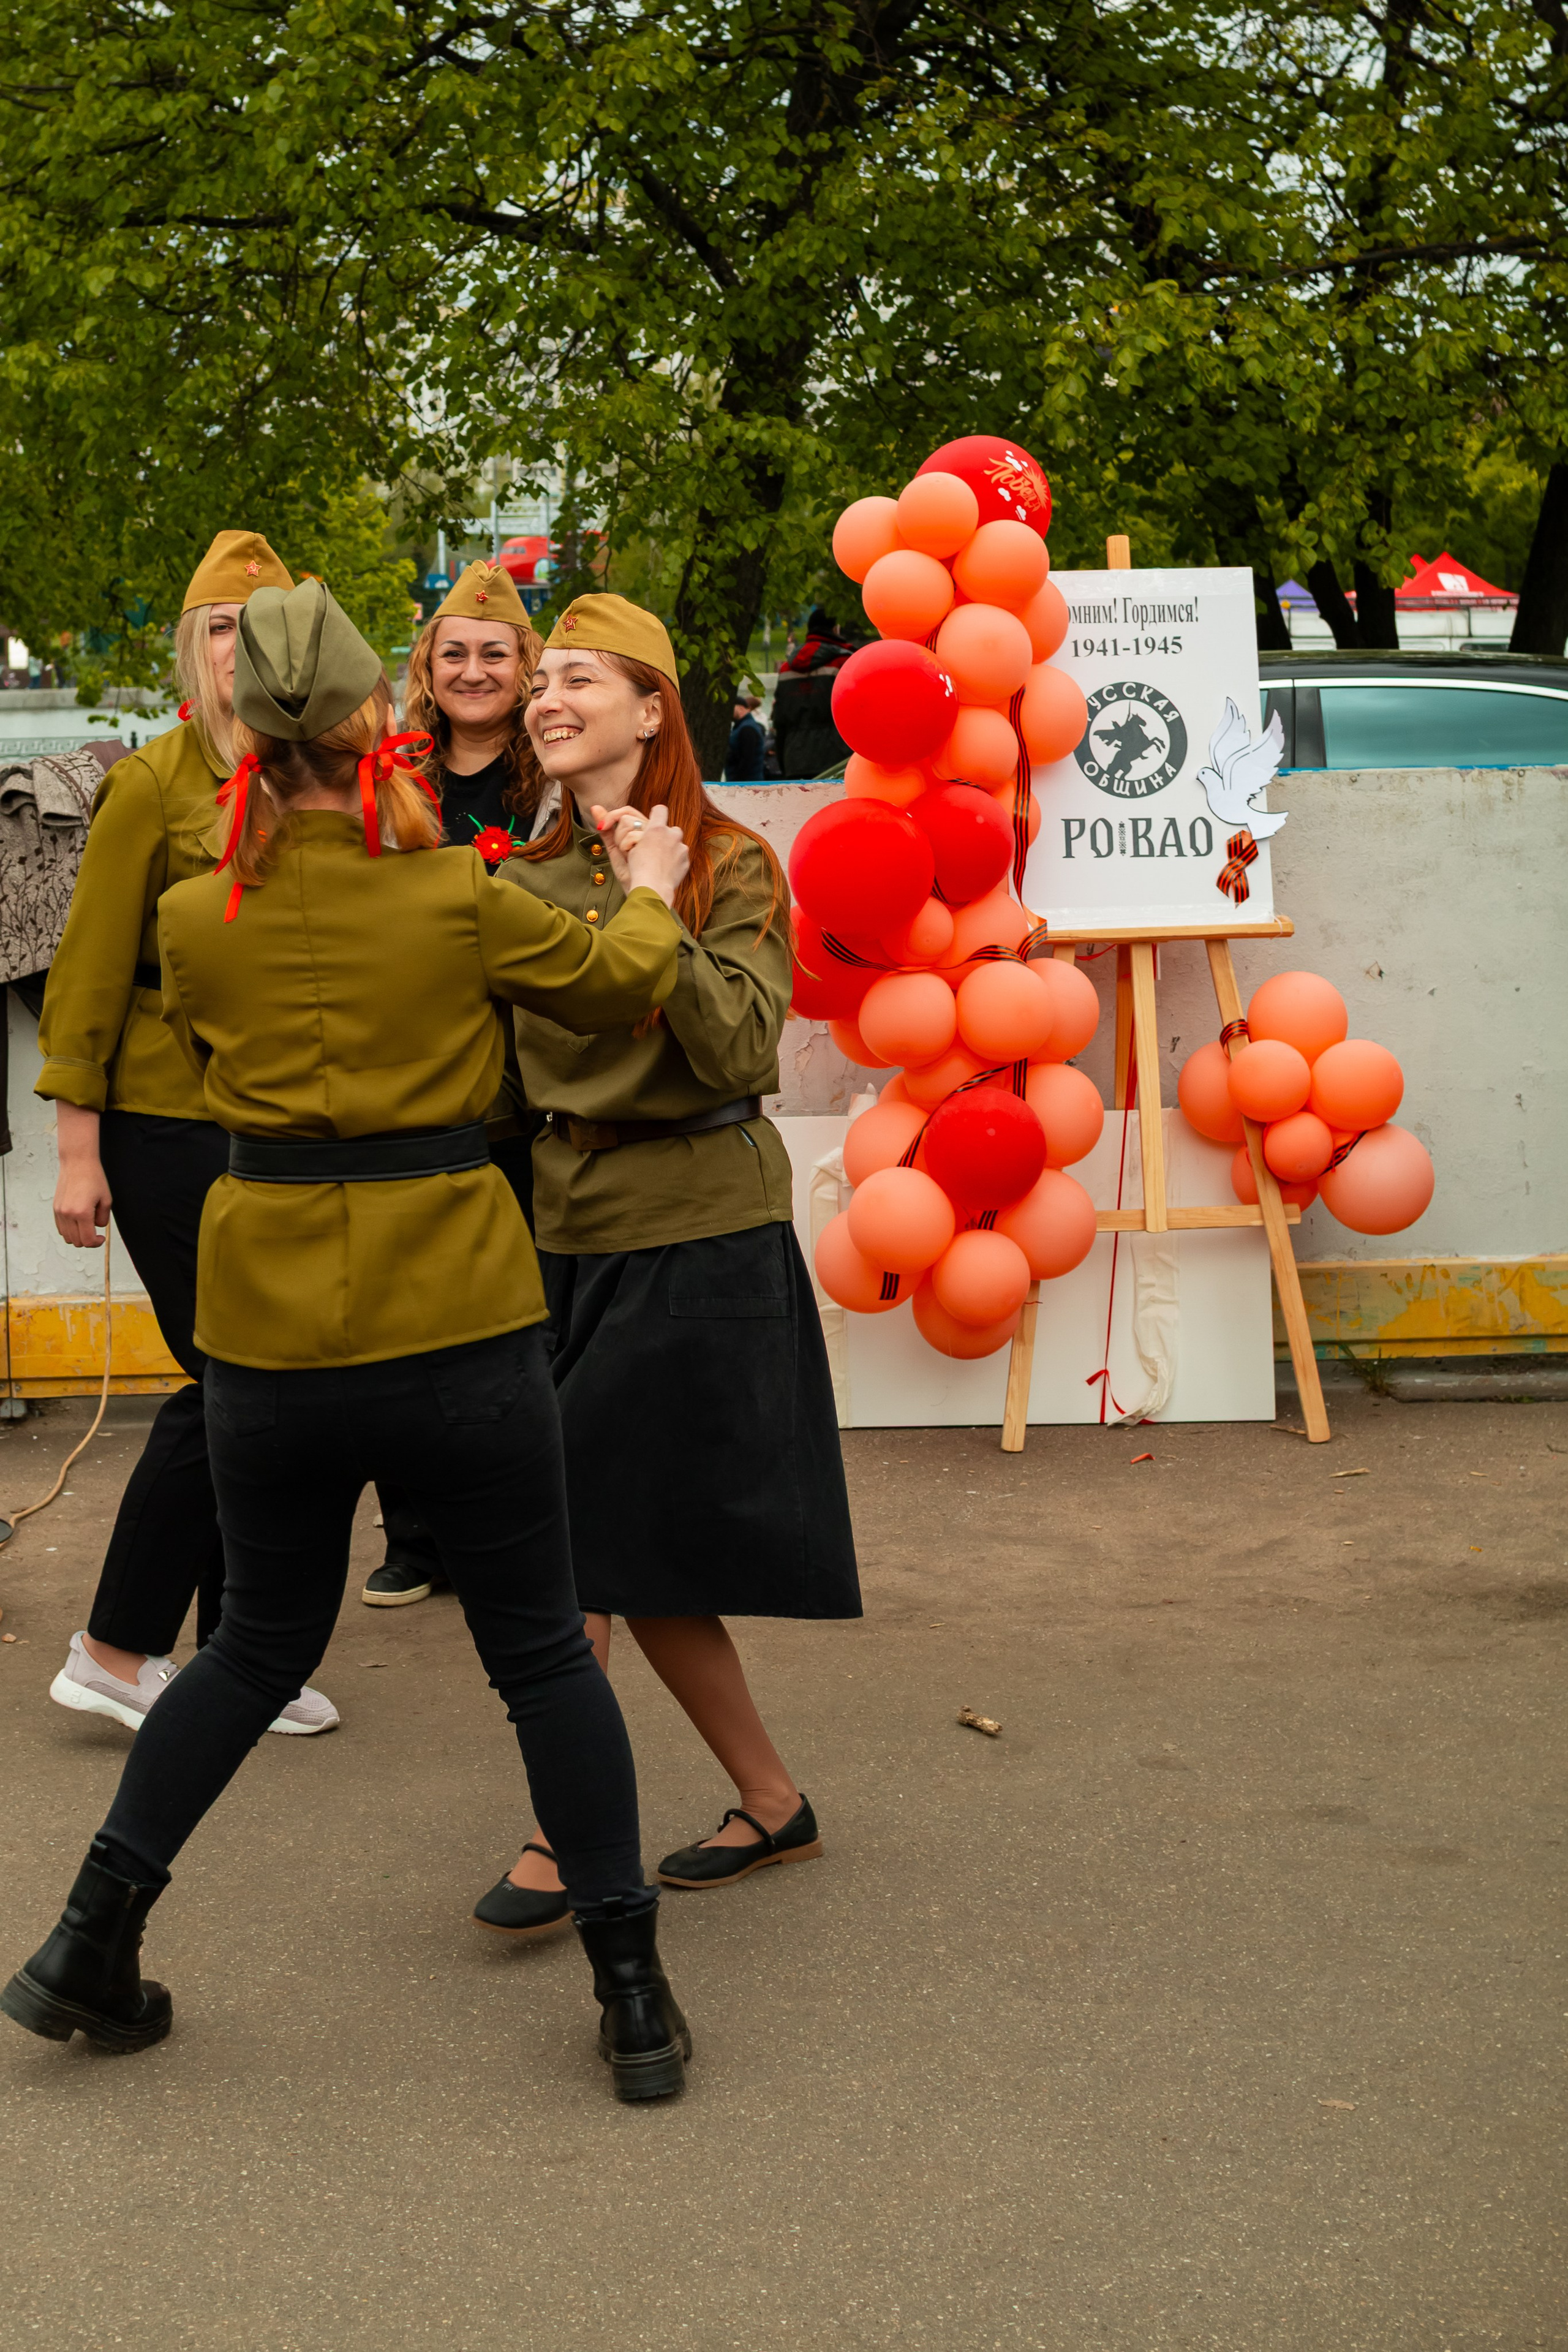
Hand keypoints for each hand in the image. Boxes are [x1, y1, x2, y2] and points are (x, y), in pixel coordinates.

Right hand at [54, 1103, 110, 1248]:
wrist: (77, 1163)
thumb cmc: (93, 1178)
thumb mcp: (106, 1199)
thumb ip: (103, 1218)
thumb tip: (97, 1227)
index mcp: (82, 1213)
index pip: (87, 1240)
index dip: (96, 1243)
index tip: (101, 1238)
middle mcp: (68, 1214)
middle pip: (76, 1241)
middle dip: (88, 1241)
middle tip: (96, 1234)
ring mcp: (60, 1212)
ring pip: (67, 1237)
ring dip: (78, 1237)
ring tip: (87, 1227)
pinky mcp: (56, 1208)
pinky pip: (60, 1228)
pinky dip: (69, 1230)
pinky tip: (78, 1222)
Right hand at [590, 803, 689, 909]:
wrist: (652, 893)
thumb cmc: (634, 872)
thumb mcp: (618, 850)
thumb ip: (609, 829)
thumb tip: (595, 807)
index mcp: (656, 829)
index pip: (660, 809)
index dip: (654, 816)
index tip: (647, 829)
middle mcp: (673, 834)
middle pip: (667, 827)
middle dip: (657, 837)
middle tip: (645, 851)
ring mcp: (681, 848)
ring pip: (674, 841)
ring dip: (665, 848)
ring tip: (654, 861)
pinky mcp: (685, 861)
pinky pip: (679, 855)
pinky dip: (672, 861)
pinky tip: (662, 870)